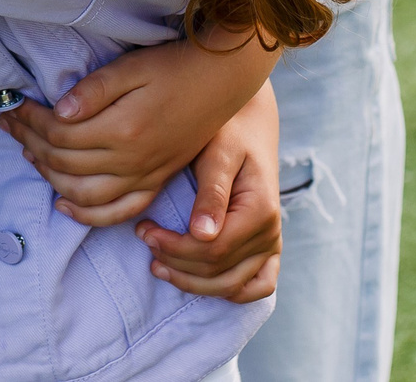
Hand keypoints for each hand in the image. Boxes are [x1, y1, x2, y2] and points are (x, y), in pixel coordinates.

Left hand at [0, 41, 217, 227]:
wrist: (221, 81)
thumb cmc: (174, 67)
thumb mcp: (132, 67)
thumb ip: (94, 91)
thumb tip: (58, 112)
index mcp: (124, 128)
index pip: (60, 133)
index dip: (31, 120)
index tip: (13, 105)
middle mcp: (133, 160)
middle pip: (65, 162)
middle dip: (30, 143)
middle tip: (11, 124)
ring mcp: (146, 175)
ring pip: (84, 192)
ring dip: (49, 176)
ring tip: (29, 153)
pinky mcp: (156, 182)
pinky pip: (118, 212)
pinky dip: (87, 214)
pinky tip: (64, 204)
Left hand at [137, 83, 280, 302]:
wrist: (249, 124)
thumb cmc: (229, 133)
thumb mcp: (218, 153)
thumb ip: (211, 192)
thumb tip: (202, 235)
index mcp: (261, 209)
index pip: (214, 250)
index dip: (174, 248)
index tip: (144, 230)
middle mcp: (271, 232)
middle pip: (219, 272)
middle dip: (176, 263)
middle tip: (145, 239)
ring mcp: (272, 244)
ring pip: (232, 286)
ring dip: (192, 283)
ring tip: (158, 264)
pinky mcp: (268, 249)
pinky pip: (257, 286)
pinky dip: (229, 292)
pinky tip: (196, 280)